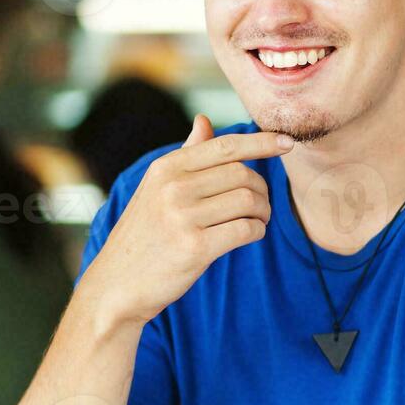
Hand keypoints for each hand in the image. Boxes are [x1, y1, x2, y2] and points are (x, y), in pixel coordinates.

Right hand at [84, 116, 292, 325]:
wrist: (117, 284)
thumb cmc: (145, 235)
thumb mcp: (156, 188)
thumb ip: (186, 155)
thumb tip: (204, 120)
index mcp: (166, 168)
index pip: (225, 146)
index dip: (261, 142)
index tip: (287, 142)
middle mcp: (173, 187)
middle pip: (243, 174)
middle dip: (261, 190)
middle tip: (259, 206)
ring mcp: (183, 217)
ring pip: (248, 201)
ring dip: (262, 212)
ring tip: (255, 220)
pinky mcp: (195, 248)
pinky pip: (246, 230)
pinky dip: (256, 232)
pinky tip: (248, 235)